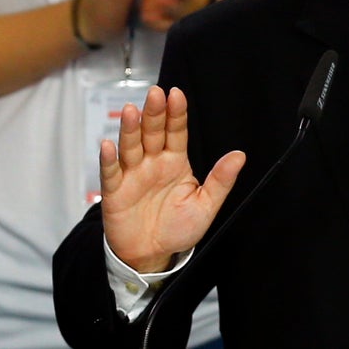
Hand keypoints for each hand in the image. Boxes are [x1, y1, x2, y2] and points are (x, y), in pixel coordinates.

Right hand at [100, 85, 245, 272]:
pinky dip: (108, 160)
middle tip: (155, 93)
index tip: (176, 94)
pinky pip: (110, 173)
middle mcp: (153, 163)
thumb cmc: (179, 228)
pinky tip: (108, 145)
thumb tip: (240, 155)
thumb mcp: (206, 204)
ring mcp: (132, 175)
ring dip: (129, 129)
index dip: (176, 114)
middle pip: (152, 133)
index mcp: (175, 162)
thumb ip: (221, 179)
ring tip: (130, 111)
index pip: (176, 132)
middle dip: (154, 113)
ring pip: (131, 147)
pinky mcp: (115, 192)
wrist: (153, 255)